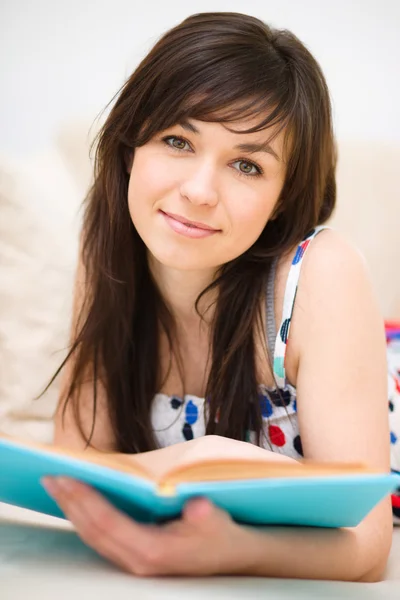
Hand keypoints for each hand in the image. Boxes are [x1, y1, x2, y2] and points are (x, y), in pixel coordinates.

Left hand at [41, 477, 258, 575]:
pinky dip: (84, 517)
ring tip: (56, 486)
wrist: (231, 557)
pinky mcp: (133, 555)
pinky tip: (76, 501)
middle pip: (93, 531)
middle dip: (70, 503)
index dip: (86, 501)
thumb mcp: (217, 521)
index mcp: (153, 552)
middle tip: (50, 477)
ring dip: (72, 510)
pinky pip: (100, 537)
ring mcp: (133, 561)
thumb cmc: (221, 535)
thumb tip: (196, 505)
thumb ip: (205, 515)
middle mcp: (137, 561)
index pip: (109, 524)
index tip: (66, 479)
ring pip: (92, 536)